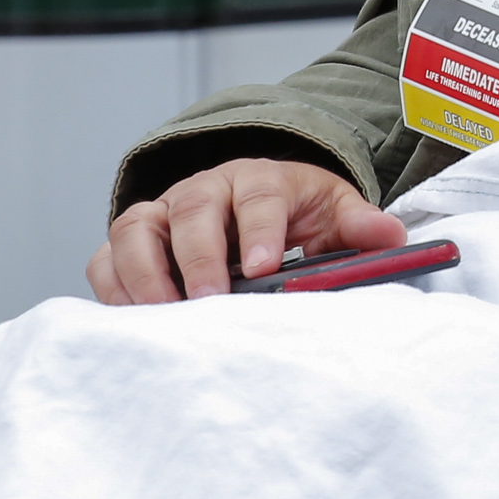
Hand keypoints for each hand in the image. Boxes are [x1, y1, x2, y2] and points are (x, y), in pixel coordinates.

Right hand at [86, 157, 405, 304]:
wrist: (253, 200)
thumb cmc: (294, 211)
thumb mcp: (332, 210)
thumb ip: (359, 224)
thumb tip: (391, 236)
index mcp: (258, 179)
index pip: (258, 196)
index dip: (259, 230)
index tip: (263, 266)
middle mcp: (203, 189)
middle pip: (192, 211)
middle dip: (200, 257)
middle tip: (210, 300)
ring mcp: (162, 213)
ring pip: (136, 229)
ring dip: (146, 273)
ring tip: (165, 316)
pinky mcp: (134, 240)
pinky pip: (107, 257)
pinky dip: (113, 287)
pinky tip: (132, 320)